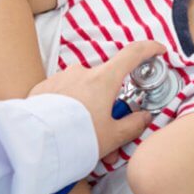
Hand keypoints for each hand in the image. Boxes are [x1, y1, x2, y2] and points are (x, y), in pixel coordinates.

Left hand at [29, 41, 165, 157]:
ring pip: (82, 93)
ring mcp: (61, 78)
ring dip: (86, 112)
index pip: (132, 54)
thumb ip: (132, 125)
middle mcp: (82, 72)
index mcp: (103, 80)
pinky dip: (67, 111)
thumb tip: (144, 117)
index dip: (149, 49)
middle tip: (107, 135)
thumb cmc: (77, 138)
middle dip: (108, 108)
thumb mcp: (112, 137)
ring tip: (82, 141)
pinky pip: (63, 96)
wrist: (35, 143)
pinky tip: (63, 131)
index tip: (158, 50)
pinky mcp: (43, 88)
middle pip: (105, 84)